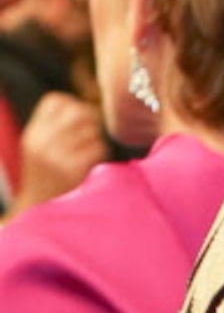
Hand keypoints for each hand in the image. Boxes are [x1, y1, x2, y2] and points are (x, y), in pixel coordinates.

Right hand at [9, 93, 104, 212]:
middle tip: (93, 136)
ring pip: (91, 131)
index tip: (80, 121)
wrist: (40, 211)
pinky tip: (92, 166)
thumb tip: (89, 109)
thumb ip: (56, 127)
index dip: (74, 105)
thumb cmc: (48, 177)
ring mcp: (55, 154)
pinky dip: (101, 155)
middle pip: (78, 111)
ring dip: (98, 140)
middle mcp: (41, 141)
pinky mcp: (71, 169)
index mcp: (33, 133)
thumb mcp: (41, 148)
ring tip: (90, 153)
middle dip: (92, 121)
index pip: (56, 100)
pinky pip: (98, 149)